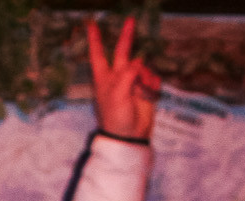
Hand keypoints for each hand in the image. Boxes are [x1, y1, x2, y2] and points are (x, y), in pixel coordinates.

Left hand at [89, 17, 158, 141]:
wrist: (130, 136)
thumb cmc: (116, 117)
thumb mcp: (117, 93)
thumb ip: (127, 74)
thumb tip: (139, 63)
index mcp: (104, 78)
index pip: (98, 55)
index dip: (95, 40)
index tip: (92, 25)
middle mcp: (117, 77)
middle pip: (122, 52)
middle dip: (127, 37)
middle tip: (131, 20)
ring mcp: (132, 83)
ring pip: (143, 67)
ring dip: (145, 77)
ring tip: (142, 93)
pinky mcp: (146, 89)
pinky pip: (153, 78)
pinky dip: (153, 85)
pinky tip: (150, 95)